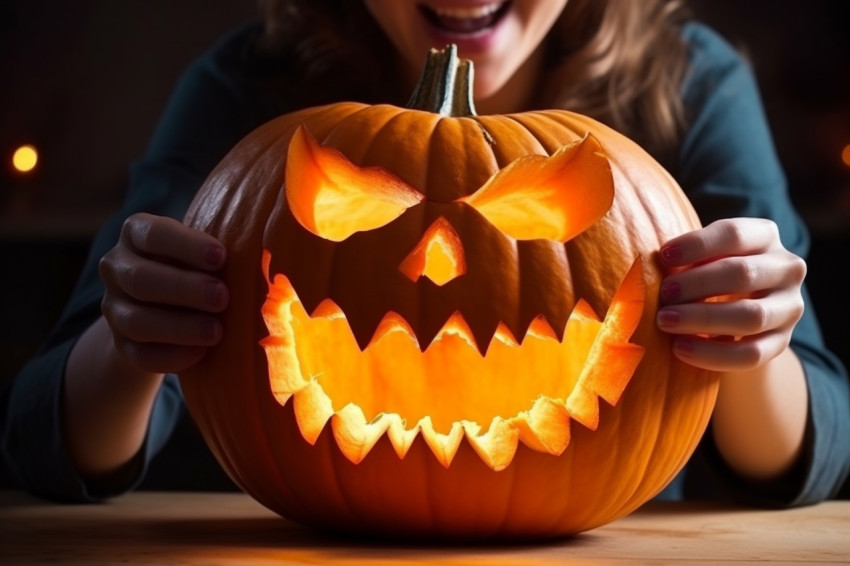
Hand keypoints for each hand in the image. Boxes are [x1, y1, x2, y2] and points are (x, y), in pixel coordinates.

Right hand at [98, 212, 228, 372]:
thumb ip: (221, 250)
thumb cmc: (197, 267)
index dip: (186, 245)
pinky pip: (140, 355)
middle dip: (184, 289)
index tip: (221, 257)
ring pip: (137, 321)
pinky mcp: (120, 344)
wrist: (164, 307)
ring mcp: (113, 308)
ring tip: (217, 331)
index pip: (153, 234)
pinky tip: (202, 353)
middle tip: (223, 297)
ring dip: (180, 327)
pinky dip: (171, 356)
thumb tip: (271, 249)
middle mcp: (116, 267)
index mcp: (136, 234)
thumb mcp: (203, 251)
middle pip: (140, 279)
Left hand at [655, 218, 805, 371]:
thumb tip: (644, 263)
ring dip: (702, 319)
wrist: (735, 322)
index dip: (696, 244)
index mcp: (765, 236)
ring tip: (664, 321)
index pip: (734, 233)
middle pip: (743, 273)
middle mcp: (786, 269)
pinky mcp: (782, 343)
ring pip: (751, 316)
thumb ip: (683, 258)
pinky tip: (680, 349)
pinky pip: (751, 354)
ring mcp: (789, 308)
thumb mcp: (701, 260)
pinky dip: (712, 354)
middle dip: (697, 284)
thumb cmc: (706, 278)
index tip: (663, 256)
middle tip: (663, 293)